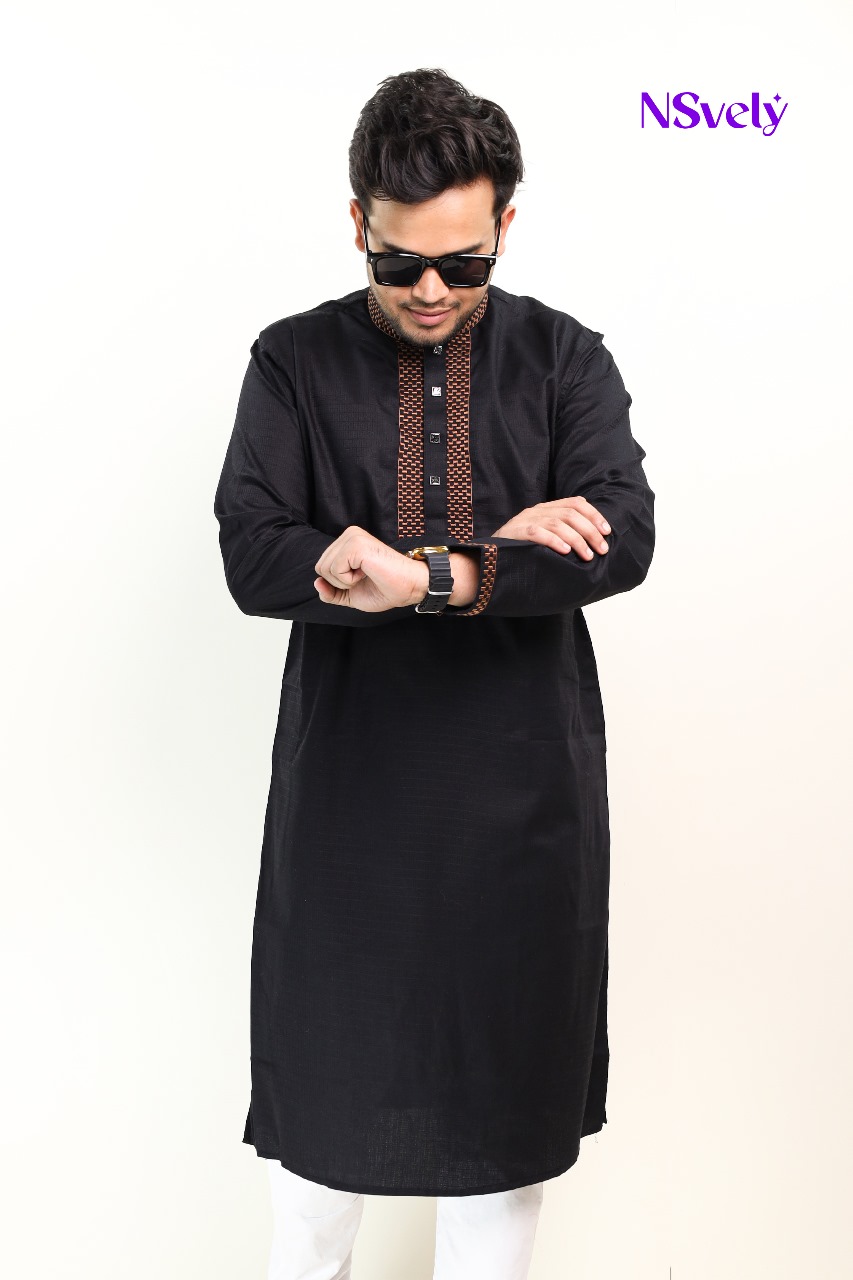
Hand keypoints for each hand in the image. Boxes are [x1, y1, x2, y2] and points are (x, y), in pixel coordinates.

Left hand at [314, 527, 428, 610]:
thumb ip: (331, 592)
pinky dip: (349, 580)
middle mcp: (349, 534)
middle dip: (339, 583)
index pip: (322, 566)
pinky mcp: (356, 544)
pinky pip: (335, 570)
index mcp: (347, 541)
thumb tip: (316, 583)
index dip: (337, 583)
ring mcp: (353, 537)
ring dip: (345, 582)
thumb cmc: (385, 589)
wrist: (409, 587)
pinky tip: (367, 573)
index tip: (361, 580)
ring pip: (325, 569)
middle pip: (320, 567)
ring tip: (366, 574)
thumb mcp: (351, 595)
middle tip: (364, 578)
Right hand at [492, 497, 611, 559]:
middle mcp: (537, 510)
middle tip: (602, 549)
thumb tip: (593, 544)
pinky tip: (566, 552)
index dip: (595, 516)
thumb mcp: (544, 537)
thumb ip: (563, 534)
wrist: (487, 557)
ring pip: (558, 523)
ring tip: (588, 556)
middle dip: (591, 531)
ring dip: (577, 539)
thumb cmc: (522, 551)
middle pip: (571, 513)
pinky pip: (537, 533)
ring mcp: (525, 520)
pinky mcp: (515, 532)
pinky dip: (554, 541)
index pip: (576, 503)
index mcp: (546, 508)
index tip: (607, 532)